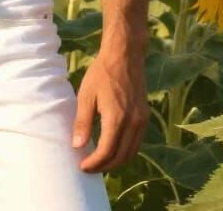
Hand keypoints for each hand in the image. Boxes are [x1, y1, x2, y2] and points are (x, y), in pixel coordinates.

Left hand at [71, 43, 148, 172]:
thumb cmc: (101, 73)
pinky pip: (137, 142)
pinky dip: (126, 151)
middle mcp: (133, 122)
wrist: (124, 56)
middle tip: (89, 167)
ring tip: (99, 161)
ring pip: (131, 152)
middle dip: (104, 166)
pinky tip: (113, 148)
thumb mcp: (86, 96)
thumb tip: (77, 146)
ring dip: (116, 161)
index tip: (82, 166)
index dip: (94, 163)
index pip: (106, 151)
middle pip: (121, 157)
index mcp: (117, 118)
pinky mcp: (145, 116)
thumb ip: (82, 122)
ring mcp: (142, 120)